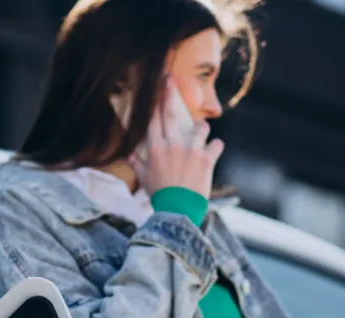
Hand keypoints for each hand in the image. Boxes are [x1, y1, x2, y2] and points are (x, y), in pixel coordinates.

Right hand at [131, 79, 224, 198]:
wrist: (177, 211)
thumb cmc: (159, 195)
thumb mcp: (144, 179)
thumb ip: (136, 162)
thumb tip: (127, 153)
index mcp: (155, 149)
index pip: (152, 119)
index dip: (154, 101)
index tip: (155, 86)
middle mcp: (172, 145)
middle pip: (170, 114)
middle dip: (169, 94)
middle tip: (169, 78)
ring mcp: (191, 150)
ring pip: (200, 127)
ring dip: (201, 128)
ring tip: (201, 132)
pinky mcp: (207, 159)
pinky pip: (217, 144)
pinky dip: (216, 147)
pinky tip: (213, 151)